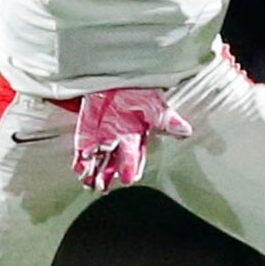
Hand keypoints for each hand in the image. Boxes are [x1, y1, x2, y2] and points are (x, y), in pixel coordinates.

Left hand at [72, 89, 192, 193]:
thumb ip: (166, 119)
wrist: (115, 79)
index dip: (130, 167)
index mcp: (136, 139)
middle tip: (102, 186)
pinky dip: (81, 162)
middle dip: (108, 175)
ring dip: (93, 173)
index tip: (128, 178)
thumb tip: (186, 131)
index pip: (134, 158)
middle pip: (113, 164)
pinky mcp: (87, 136)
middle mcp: (119, 144)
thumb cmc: (137, 93)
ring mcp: (102, 141)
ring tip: (89, 183)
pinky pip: (83, 153)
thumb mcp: (153, 104)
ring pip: (98, 162)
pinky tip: (79, 169)